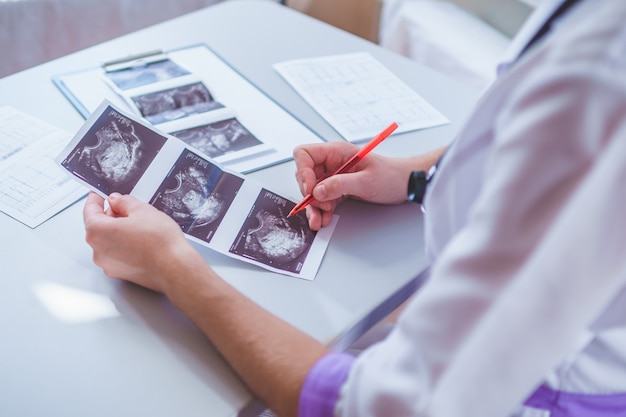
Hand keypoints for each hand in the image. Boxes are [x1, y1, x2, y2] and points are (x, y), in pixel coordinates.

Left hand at [82, 192, 196, 291]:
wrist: (175, 267)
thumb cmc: (160, 243)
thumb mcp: (142, 210)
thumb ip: (124, 202)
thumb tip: (117, 201)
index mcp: (98, 232)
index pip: (90, 210)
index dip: (95, 199)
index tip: (99, 195)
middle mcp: (98, 251)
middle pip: (98, 227)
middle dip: (111, 216)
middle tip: (127, 208)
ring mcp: (109, 265)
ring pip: (108, 242)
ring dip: (119, 232)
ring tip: (140, 226)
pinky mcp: (121, 274)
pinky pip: (117, 254)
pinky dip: (125, 246)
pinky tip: (142, 241)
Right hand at [293, 141, 414, 229]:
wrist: (406, 184)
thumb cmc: (391, 175)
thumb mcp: (366, 181)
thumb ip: (340, 185)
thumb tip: (317, 191)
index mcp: (336, 152)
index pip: (305, 154)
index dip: (303, 171)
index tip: (311, 189)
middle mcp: (332, 163)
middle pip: (305, 175)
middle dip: (308, 194)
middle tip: (319, 205)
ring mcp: (334, 176)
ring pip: (313, 191)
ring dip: (313, 207)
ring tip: (319, 220)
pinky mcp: (339, 189)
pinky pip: (323, 199)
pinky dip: (322, 210)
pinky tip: (325, 219)